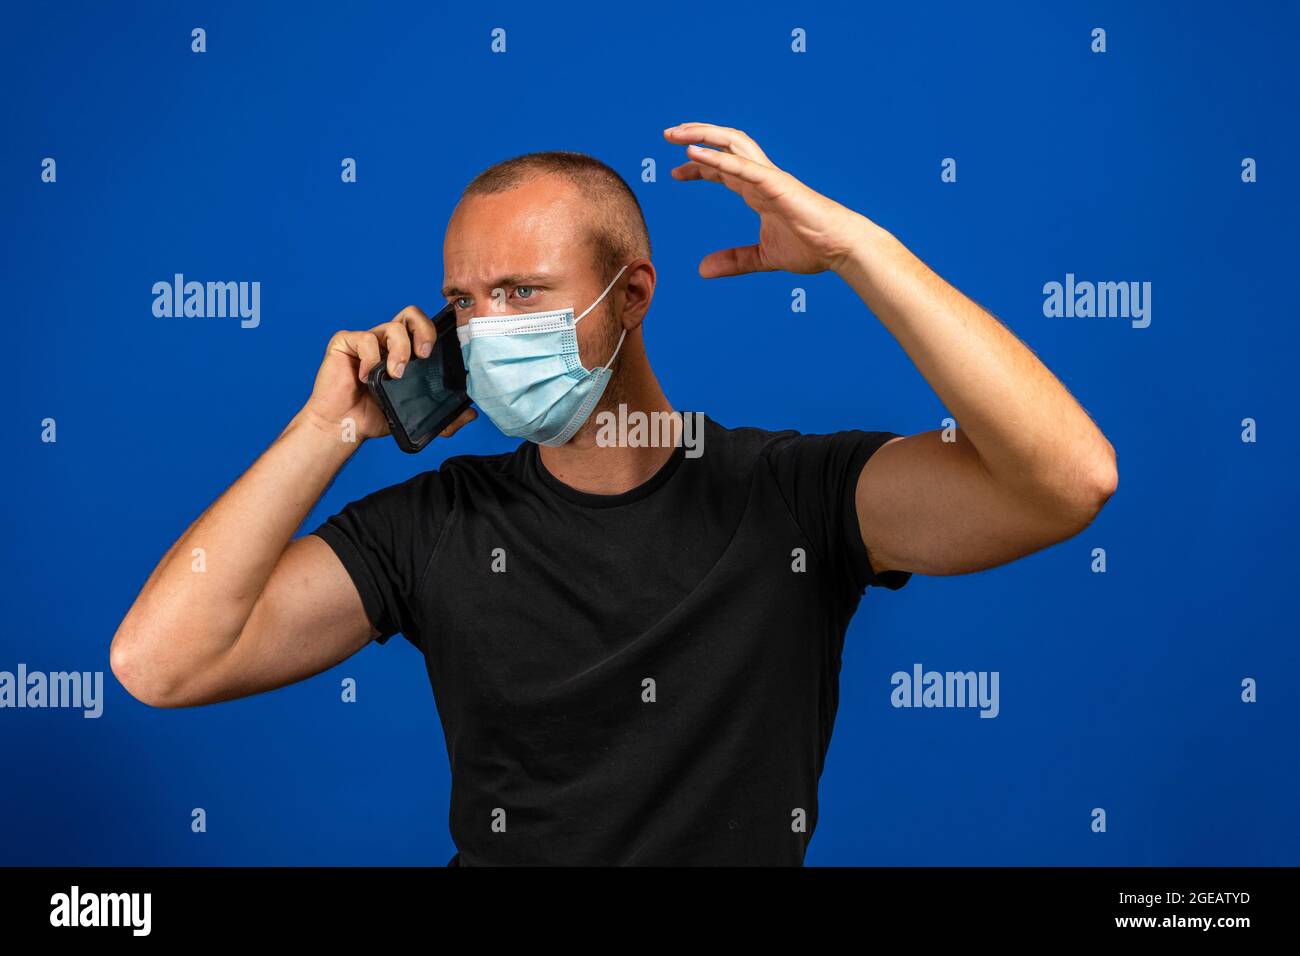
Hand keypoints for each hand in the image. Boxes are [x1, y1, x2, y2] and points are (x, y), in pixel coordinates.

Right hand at [301, 306, 476, 441]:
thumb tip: (470, 413)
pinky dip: (370, 358)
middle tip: (425, 354)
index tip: (447, 348)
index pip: (425, 329)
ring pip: (392, 327)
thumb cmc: (375, 417)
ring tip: (395, 375)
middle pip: (412, 314)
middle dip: (425, 329)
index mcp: (406, 352)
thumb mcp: (415, 416)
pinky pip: (365, 338)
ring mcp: (368, 339)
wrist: (344, 427)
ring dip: (399, 351)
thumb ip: (444, 418)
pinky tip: (365, 377)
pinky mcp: (346, 342)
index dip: (438, 331)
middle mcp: (388, 341)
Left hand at [664, 122, 867, 276]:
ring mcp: (769, 178)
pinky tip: (693, 153)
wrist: (841, 248)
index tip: (675, 173)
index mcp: (758, 190)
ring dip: (702, 135)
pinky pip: (742, 167)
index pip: (722, 169)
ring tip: (675, 134)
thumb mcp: (763, 257)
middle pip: (725, 145)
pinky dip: (717, 158)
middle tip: (667, 135)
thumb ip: (734, 261)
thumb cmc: (812, 247)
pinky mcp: (777, 185)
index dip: (698, 167)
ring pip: (732, 144)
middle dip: (696, 136)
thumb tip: (701, 270)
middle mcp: (761, 177)